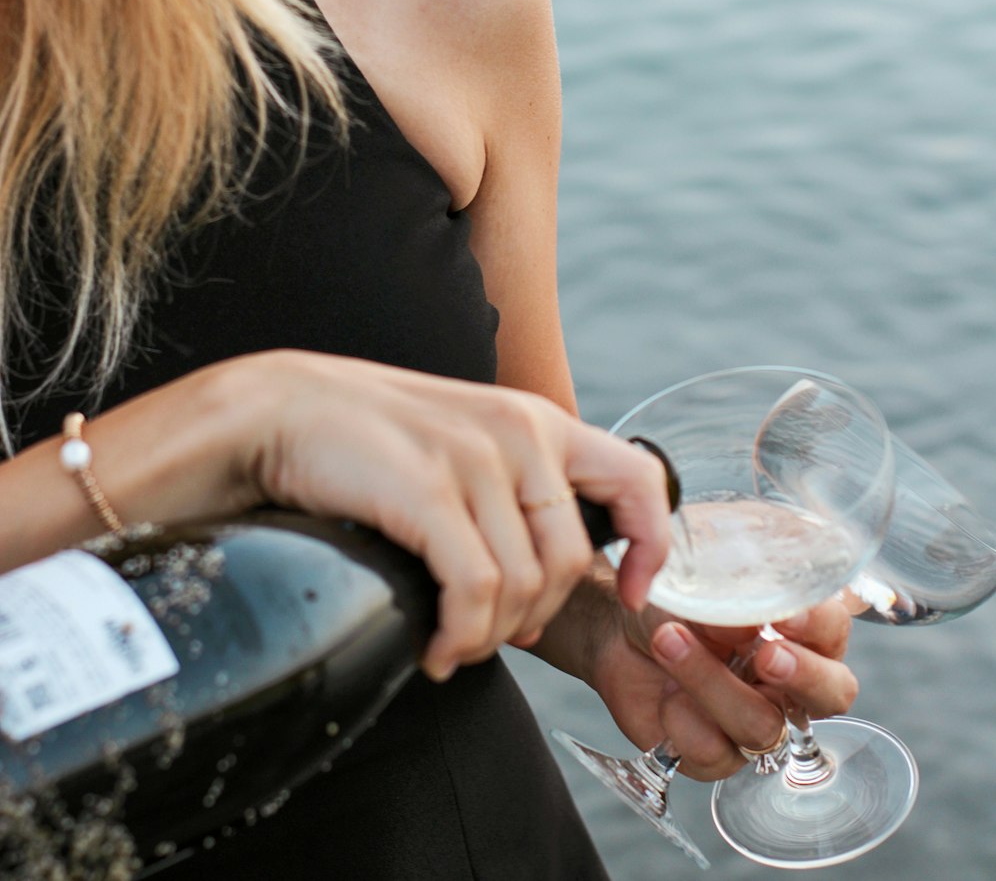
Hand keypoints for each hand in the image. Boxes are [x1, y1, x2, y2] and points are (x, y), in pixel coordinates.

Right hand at [235, 351, 672, 679]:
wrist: (280, 411)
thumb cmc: (371, 439)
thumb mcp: (465, 440)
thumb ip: (517, 482)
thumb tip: (551, 567)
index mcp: (537, 420)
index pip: (640, 479)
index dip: (651, 545)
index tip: (625, 592)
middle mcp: (520, 433)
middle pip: (571, 562)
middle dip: (535, 618)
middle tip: (488, 634)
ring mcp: (476, 460)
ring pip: (524, 586)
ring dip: (490, 637)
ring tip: (454, 644)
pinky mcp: (429, 492)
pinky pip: (476, 592)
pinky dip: (460, 637)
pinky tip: (436, 648)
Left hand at [590, 589, 855, 779]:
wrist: (618, 625)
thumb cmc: (672, 597)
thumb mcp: (700, 579)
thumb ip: (731, 595)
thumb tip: (746, 623)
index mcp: (798, 631)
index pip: (832, 629)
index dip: (819, 625)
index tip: (787, 615)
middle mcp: (787, 682)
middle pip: (831, 695)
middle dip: (803, 675)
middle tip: (767, 655)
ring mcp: (754, 721)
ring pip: (761, 726)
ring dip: (712, 682)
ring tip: (669, 640)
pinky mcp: (714, 755)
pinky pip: (714, 753)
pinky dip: (683, 719)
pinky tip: (664, 694)